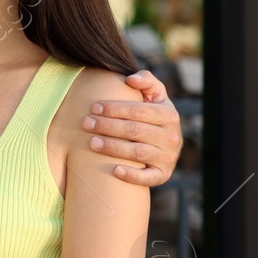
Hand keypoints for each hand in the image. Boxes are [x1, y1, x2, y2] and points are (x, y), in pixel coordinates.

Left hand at [83, 70, 182, 185]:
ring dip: (114, 147)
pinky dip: (133, 175)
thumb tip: (130, 79)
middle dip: (108, 126)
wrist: (165, 145)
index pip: (139, 110)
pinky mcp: (163, 174)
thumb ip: (147, 81)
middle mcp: (172, 136)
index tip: (94, 107)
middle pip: (135, 130)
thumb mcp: (155, 97)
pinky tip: (115, 170)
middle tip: (85, 123)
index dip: (115, 108)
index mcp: (169, 115)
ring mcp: (168, 157)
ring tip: (92, 142)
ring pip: (138, 152)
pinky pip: (148, 177)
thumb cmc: (152, 116)